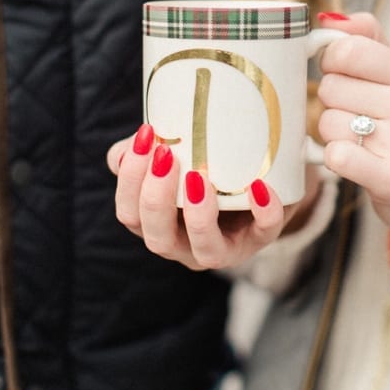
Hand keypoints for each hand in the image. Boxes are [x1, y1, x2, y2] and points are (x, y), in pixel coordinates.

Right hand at [108, 123, 304, 269]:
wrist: (257, 172)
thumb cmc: (200, 164)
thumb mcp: (169, 155)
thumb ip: (146, 152)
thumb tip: (125, 151)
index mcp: (155, 224)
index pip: (130, 214)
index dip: (130, 180)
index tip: (145, 138)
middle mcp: (183, 245)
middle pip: (158, 239)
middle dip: (156, 199)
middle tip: (166, 156)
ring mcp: (222, 248)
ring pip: (206, 251)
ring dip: (199, 215)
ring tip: (199, 177)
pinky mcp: (259, 239)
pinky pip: (264, 233)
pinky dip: (263, 212)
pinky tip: (258, 186)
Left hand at [314, 11, 389, 258]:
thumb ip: (367, 41)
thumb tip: (330, 18)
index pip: (348, 50)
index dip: (330, 62)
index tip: (340, 75)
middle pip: (330, 87)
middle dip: (332, 103)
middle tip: (357, 117)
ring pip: (327, 122)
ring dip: (332, 134)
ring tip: (360, 141)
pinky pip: (336, 155)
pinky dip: (334, 158)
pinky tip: (351, 160)